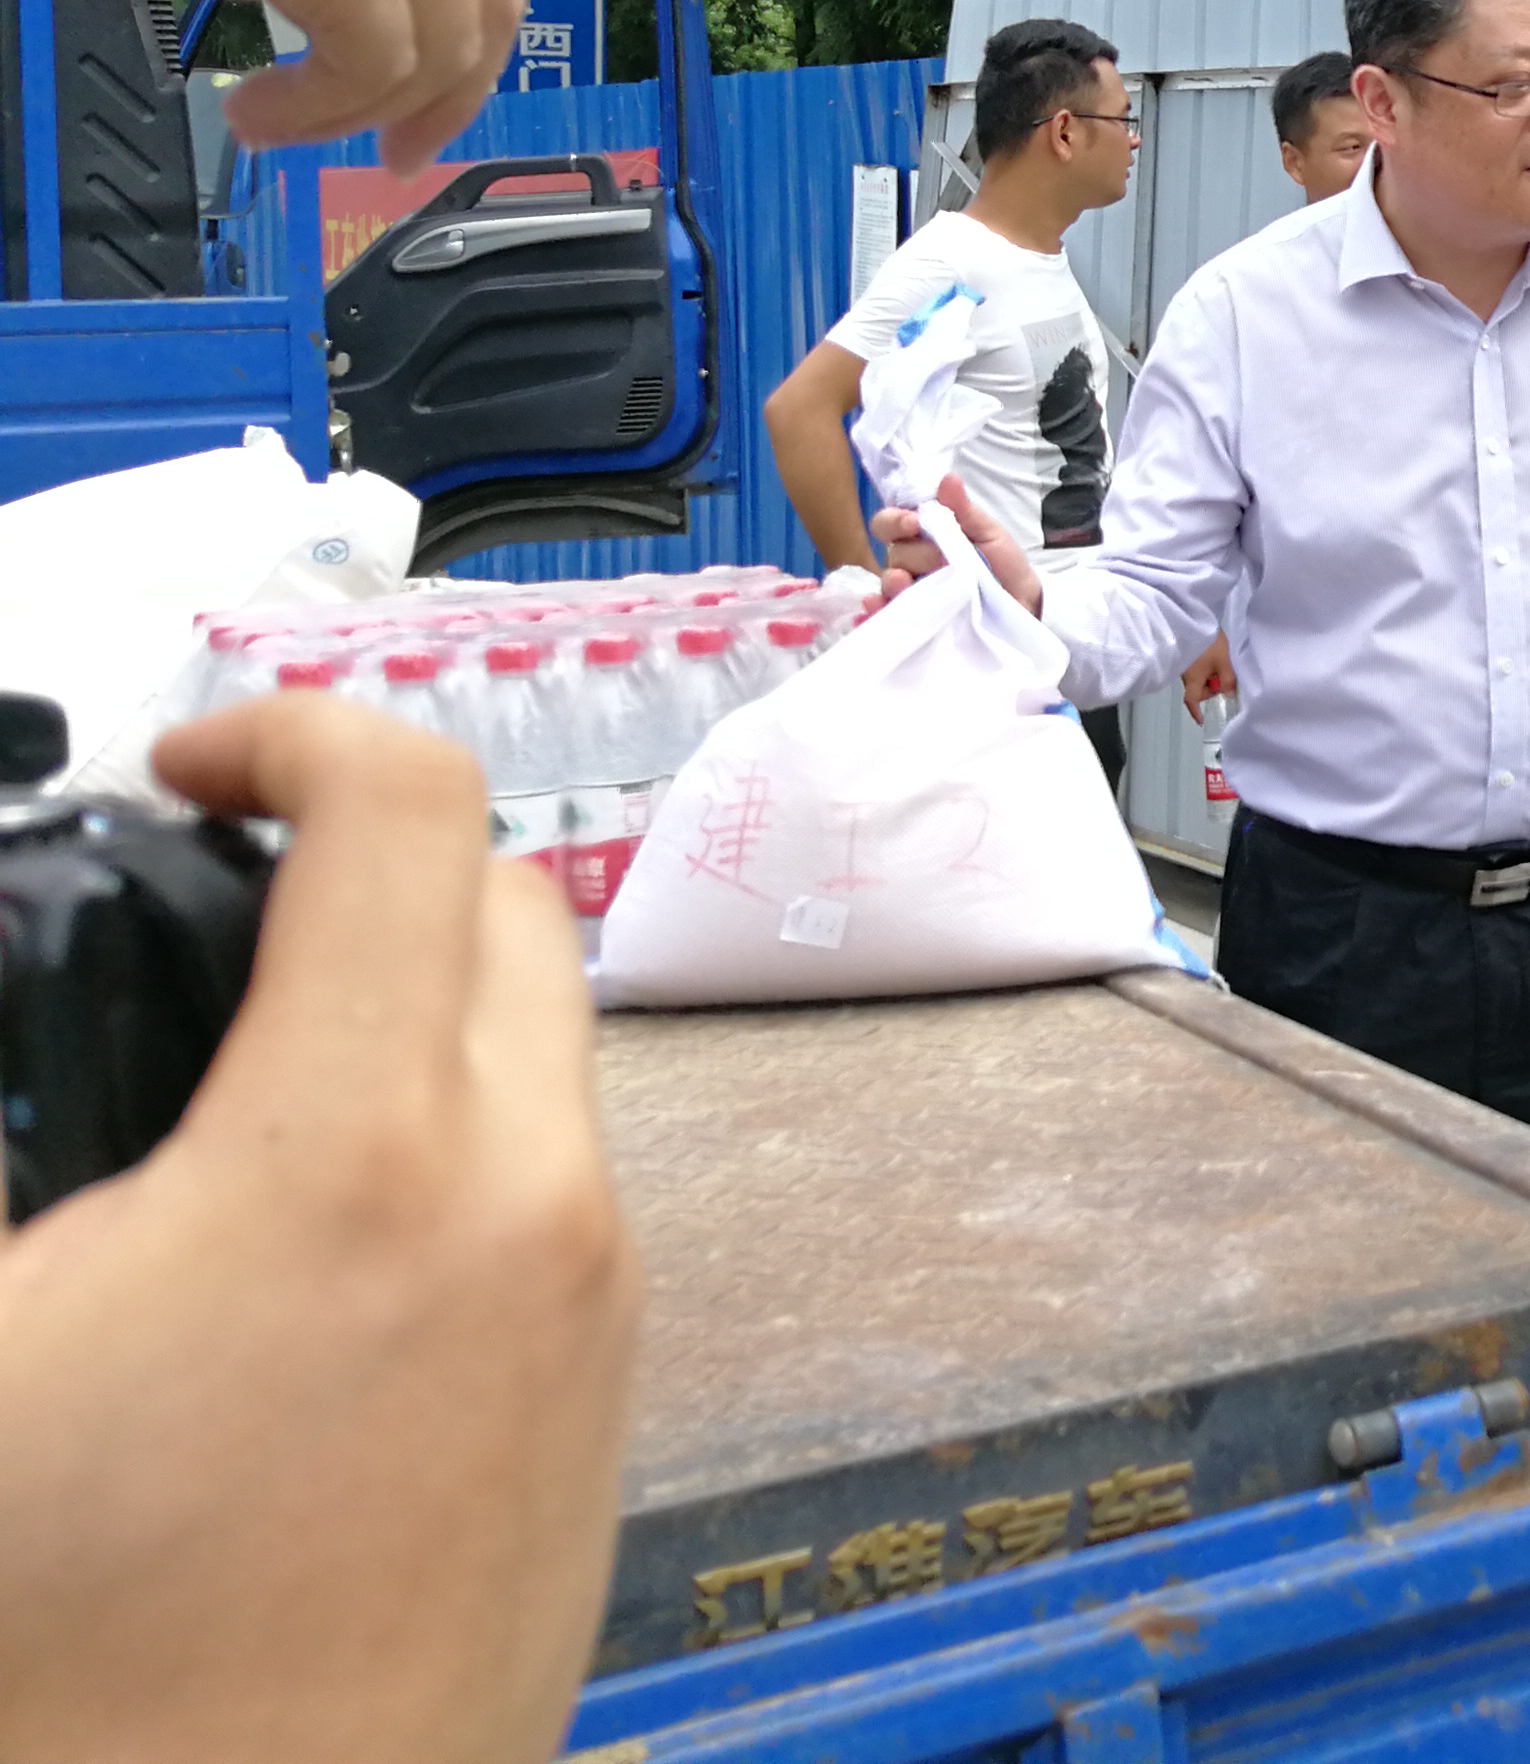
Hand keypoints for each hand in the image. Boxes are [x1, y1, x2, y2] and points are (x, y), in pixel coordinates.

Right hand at [0, 693, 640, 1762]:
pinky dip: (447, 1167)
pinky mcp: (602, 1423)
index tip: (195, 763)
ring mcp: (590, 1321)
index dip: (286, 731)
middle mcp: (526, 1214)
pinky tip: (293, 1263)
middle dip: (361, 872)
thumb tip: (56, 1064)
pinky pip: (553, 1213)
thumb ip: (32, 1141)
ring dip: (405, 1029)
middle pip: (499, 915)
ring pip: (535, 1069)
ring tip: (225, 1099)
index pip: (402, 811)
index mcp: (358, 1160)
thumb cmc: (62, 1674)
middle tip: (205, 913)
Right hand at [872, 476, 1045, 613]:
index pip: (890, 523)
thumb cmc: (1002, 565)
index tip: (914, 522)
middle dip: (914, 554)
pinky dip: (877, 612)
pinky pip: (886, 618)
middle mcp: (911, 564)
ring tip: (904, 583)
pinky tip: (877, 608)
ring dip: (892, 582)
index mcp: (924, 537)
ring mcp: (912, 594)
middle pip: (893, 554)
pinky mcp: (916, 622)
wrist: (1024, 604)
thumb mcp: (988, 534)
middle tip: (942, 561)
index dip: (895, 520)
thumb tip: (948, 479)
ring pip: (889, 585)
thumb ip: (964, 510)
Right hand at [1180, 637, 1238, 717]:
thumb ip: (1228, 680)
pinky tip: (1214, 658)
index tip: (1201, 720)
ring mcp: (1185, 666)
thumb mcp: (1223, 662)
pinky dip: (1206, 670)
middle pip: (1197, 691)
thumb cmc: (1207, 644)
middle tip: (1225, 678)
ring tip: (1221, 664)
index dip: (1196, 712)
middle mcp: (1186, 675)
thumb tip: (1229, 695)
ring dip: (1209, 678)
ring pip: (1198, 679)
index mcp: (1193, 680)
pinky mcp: (1186, 656)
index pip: (1192, 701)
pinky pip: (1196, 670)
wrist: (1192, 620)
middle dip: (1211, 690)